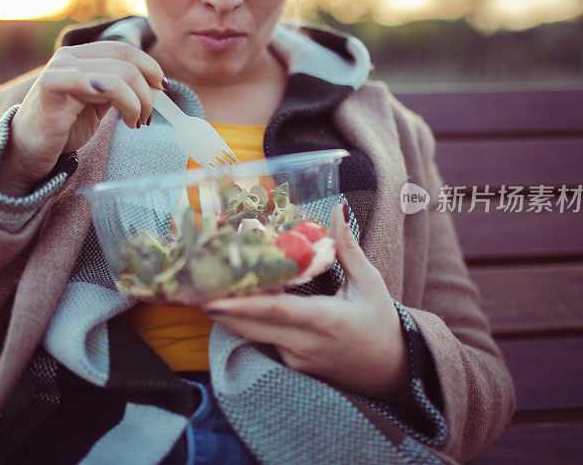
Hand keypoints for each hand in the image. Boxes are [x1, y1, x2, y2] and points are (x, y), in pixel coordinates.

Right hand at [0, 41, 167, 195]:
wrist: (27, 150)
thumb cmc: (64, 127)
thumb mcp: (98, 103)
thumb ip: (119, 89)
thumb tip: (154, 85)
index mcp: (81, 55)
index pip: (124, 50)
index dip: (150, 67)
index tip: (163, 89)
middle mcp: (70, 56)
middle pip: (126, 61)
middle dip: (147, 91)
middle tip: (148, 116)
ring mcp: (61, 68)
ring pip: (118, 74)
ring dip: (138, 102)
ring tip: (137, 122)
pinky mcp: (53, 85)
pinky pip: (98, 84)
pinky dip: (123, 101)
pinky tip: (127, 120)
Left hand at [202, 203, 410, 399]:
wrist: (391, 374)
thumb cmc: (381, 325)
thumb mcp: (370, 284)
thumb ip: (348, 248)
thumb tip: (338, 209)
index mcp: (326, 322)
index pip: (277, 313)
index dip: (242, 305)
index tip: (211, 299)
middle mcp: (305, 344)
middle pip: (250, 326)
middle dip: (219, 307)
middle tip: (191, 285)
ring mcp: (295, 359)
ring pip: (252, 334)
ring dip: (229, 312)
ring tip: (205, 286)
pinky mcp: (290, 366)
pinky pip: (262, 340)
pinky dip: (247, 320)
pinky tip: (235, 300)